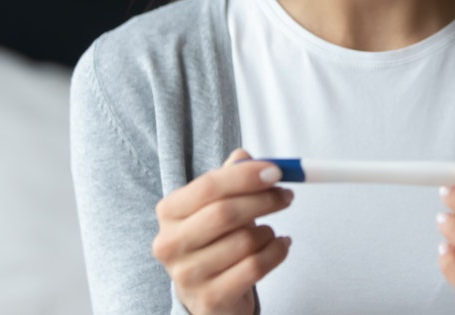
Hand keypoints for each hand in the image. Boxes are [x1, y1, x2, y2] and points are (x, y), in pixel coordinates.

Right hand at [151, 148, 293, 314]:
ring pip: (244, 242)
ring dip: (268, 232)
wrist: (209, 293)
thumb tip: (245, 157)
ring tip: (269, 231)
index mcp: (168, 212)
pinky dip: (276, 252)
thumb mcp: (216, 205)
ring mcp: (187, 275)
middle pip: (225, 212)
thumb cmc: (214, 241)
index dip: (246, 176)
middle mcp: (170, 244)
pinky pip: (255, 267)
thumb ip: (230, 178)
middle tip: (286, 196)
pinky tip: (279, 246)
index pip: (209, 186)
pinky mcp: (210, 298)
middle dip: (264, 200)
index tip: (276, 171)